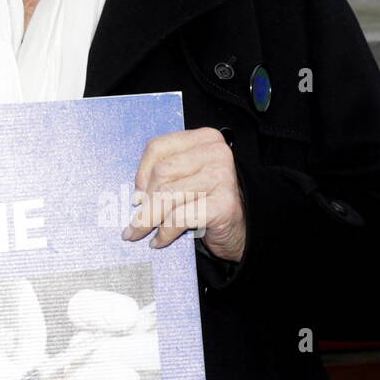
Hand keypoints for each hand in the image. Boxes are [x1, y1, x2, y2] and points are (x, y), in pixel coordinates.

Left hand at [121, 127, 245, 262]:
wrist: (243, 227)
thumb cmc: (208, 200)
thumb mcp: (185, 178)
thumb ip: (164, 175)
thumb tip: (136, 196)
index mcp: (203, 139)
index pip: (158, 147)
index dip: (141, 173)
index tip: (136, 193)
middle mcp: (216, 153)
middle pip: (161, 173)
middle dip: (145, 201)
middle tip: (136, 220)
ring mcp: (223, 178)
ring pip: (167, 196)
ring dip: (148, 220)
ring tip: (139, 232)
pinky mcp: (224, 204)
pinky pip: (180, 218)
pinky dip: (165, 233)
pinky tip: (160, 240)